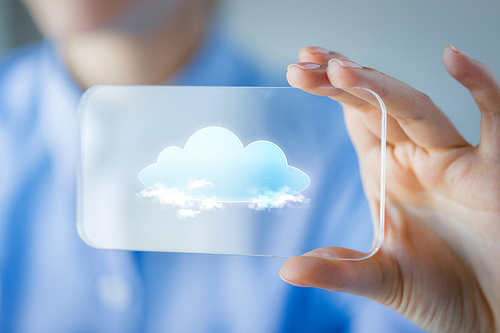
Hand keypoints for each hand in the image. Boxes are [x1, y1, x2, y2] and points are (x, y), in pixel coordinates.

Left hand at [281, 45, 499, 332]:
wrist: (490, 315)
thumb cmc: (440, 294)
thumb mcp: (380, 278)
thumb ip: (337, 270)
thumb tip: (287, 270)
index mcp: (387, 174)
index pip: (355, 119)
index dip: (329, 92)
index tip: (299, 71)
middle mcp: (416, 159)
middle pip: (375, 104)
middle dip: (340, 80)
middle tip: (305, 62)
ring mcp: (453, 160)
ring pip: (415, 107)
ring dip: (379, 84)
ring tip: (338, 68)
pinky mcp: (493, 170)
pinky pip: (494, 119)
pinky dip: (480, 87)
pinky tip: (456, 59)